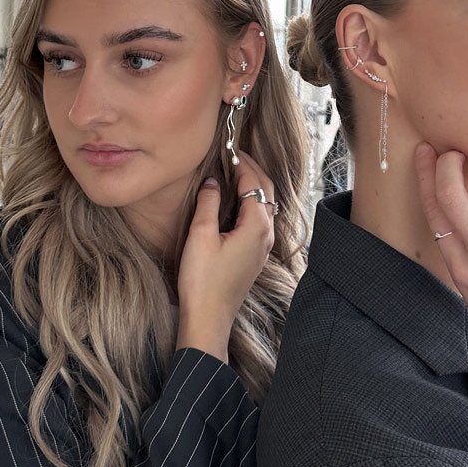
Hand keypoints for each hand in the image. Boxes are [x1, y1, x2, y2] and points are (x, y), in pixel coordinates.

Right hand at [176, 152, 275, 362]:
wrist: (209, 317)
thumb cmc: (203, 280)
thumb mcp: (200, 235)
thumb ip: (208, 202)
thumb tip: (213, 181)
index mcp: (257, 226)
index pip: (254, 183)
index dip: (242, 164)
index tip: (229, 149)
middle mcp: (267, 235)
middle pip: (266, 192)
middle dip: (252, 171)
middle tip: (235, 155)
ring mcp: (263, 247)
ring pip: (265, 207)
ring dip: (253, 187)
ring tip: (235, 173)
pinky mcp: (255, 257)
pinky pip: (260, 221)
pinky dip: (251, 204)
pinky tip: (235, 203)